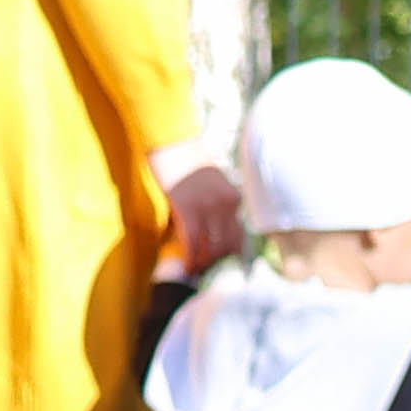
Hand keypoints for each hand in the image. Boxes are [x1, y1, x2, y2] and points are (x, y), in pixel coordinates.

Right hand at [159, 154, 244, 273]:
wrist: (171, 142)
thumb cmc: (188, 161)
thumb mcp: (214, 184)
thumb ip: (218, 205)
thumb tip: (213, 232)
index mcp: (234, 199)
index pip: (239, 236)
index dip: (229, 253)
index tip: (220, 262)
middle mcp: (226, 205)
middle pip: (227, 245)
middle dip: (216, 261)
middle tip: (204, 268)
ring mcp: (207, 208)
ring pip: (211, 248)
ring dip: (203, 262)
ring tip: (194, 268)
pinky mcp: (187, 209)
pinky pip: (191, 242)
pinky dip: (189, 257)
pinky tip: (185, 265)